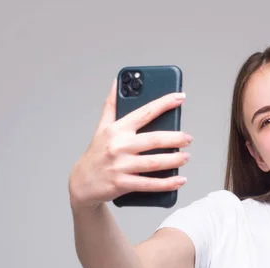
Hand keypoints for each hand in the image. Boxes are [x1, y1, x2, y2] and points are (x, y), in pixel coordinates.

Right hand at [69, 79, 191, 210]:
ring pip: (154, 162)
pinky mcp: (122, 184)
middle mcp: (119, 146)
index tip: (180, 97)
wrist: (81, 183)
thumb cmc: (96, 153)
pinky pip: (149, 184)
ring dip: (174, 160)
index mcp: (117, 129)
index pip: (144, 112)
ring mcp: (120, 166)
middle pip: (154, 139)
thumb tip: (118, 82)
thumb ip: (111, 105)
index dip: (164, 103)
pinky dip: (167, 183)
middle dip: (175, 138)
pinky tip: (180, 180)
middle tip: (188, 138)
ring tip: (186, 157)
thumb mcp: (101, 128)